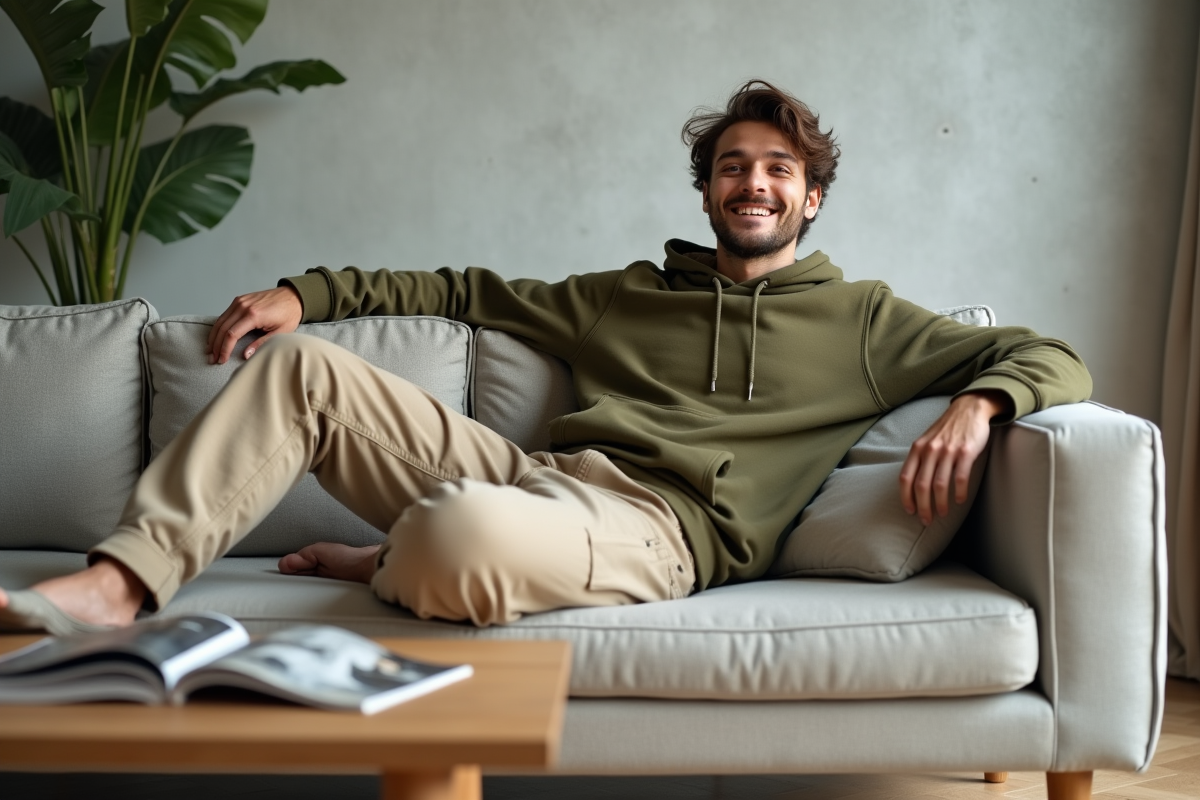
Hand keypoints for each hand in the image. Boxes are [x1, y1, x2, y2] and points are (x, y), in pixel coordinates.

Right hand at [206, 286, 302, 364]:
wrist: (293, 296)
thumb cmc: (289, 314)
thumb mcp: (280, 332)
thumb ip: (262, 343)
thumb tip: (245, 355)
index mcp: (254, 315)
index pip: (231, 334)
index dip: (224, 349)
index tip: (221, 360)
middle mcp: (243, 306)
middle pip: (222, 328)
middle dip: (215, 346)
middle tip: (212, 359)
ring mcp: (240, 301)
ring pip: (220, 321)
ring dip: (213, 337)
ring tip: (210, 351)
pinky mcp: (239, 300)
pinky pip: (224, 315)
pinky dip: (218, 327)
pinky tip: (216, 337)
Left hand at [898, 391, 1010, 524]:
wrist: (969, 409)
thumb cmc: (946, 429)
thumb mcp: (926, 441)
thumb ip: (919, 459)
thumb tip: (912, 486)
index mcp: (917, 449)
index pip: (905, 478)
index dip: (906, 497)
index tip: (909, 511)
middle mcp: (929, 450)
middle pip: (921, 485)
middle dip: (922, 506)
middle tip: (926, 520)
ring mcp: (948, 451)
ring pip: (939, 485)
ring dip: (940, 503)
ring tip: (942, 513)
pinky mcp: (966, 452)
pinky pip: (960, 478)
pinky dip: (959, 492)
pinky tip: (959, 500)